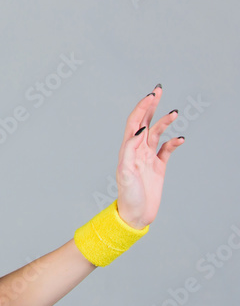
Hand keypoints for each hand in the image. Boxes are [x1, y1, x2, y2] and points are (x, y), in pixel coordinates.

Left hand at [115, 85, 184, 228]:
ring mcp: (148, 158)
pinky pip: (166, 151)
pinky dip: (174, 143)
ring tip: (175, 113)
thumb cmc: (127, 195)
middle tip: (158, 90)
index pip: (135, 122)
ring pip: (157, 134)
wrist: (135, 215)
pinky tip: (181, 139)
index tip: (152, 96)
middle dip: (150, 106)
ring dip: (165, 122)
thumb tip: (141, 130)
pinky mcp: (158, 168)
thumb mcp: (125, 171)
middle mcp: (137, 150)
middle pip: (145, 122)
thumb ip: (131, 149)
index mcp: (128, 148)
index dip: (142, 108)